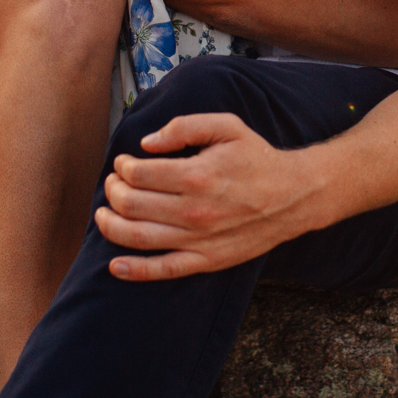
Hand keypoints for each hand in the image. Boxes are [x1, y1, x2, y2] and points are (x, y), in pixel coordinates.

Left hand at [95, 114, 321, 281]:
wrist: (293, 196)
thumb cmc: (257, 159)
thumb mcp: (226, 127)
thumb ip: (183, 127)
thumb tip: (146, 143)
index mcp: (197, 175)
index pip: (139, 174)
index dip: (122, 166)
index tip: (124, 163)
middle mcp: (194, 211)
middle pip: (132, 204)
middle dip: (113, 191)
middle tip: (114, 183)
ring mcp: (198, 240)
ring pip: (137, 238)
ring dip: (111, 226)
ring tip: (104, 214)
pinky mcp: (205, 261)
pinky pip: (162, 271)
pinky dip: (133, 271)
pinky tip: (114, 265)